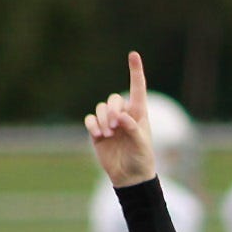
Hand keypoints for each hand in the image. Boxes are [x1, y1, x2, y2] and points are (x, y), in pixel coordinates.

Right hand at [84, 50, 156, 187]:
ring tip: (108, 134)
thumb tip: (120, 116)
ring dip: (102, 119)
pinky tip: (98, 135)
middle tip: (115, 127)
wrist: (129, 177)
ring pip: (100, 109)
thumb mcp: (141, 144)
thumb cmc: (141, 159)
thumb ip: (133, 128)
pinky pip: (90, 120)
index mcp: (139, 113)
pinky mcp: (98, 132)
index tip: (134, 54)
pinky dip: (92, 125)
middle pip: (113, 100)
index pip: (137, 89)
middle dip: (111, 110)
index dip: (135, 71)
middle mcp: (123, 115)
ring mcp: (109, 123)